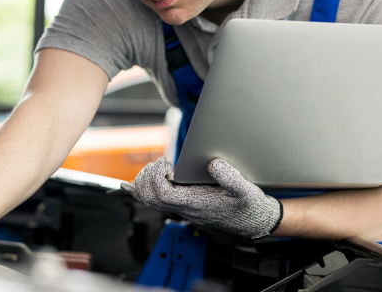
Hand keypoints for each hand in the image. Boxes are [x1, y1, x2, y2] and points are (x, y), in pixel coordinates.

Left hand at [121, 157, 282, 238]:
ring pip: (150, 200)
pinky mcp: (183, 206)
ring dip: (143, 182)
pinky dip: (139, 191)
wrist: (252, 220)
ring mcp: (182, 209)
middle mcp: (185, 208)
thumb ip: (230, 177)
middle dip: (147, 177)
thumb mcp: (246, 190)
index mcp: (196, 203)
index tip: (165, 162)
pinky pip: (155, 202)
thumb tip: (212, 163)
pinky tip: (129, 185)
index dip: (156, 176)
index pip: (162, 193)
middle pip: (150, 197)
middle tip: (159, 162)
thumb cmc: (249, 206)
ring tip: (152, 167)